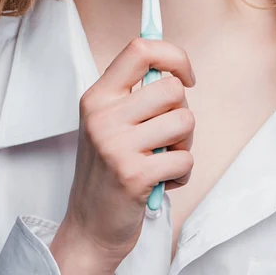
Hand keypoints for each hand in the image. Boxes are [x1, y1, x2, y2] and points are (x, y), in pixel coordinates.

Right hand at [59, 38, 195, 269]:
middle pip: (171, 88)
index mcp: (97, 96)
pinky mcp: (134, 175)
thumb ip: (135, 94)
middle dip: (181, 111)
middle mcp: (103, 115)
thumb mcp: (108, 122)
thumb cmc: (108, 168)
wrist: (90, 224)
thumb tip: (175, 68)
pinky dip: (182, 173)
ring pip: (184, 121)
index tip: (185, 75)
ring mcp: (116, 145)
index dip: (173, 55)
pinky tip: (161, 180)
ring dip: (184, 144)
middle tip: (168, 133)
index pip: (140, 50)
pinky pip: (185, 159)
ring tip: (162, 157)